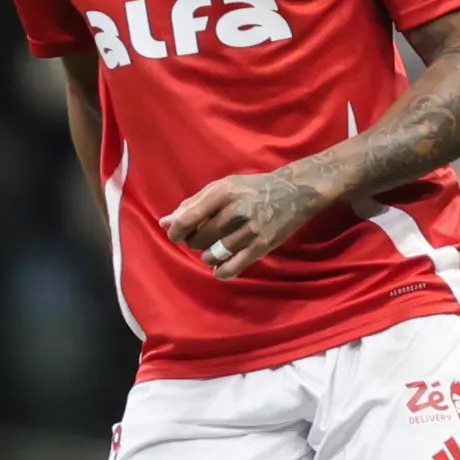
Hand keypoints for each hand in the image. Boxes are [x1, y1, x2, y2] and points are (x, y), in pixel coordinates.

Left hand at [161, 167, 329, 279]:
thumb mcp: (222, 187)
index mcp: (223, 192)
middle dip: (195, 242)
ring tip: (213, 249)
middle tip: (202, 238)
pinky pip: (233, 267)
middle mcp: (236, 210)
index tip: (175, 235)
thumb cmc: (251, 189)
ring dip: (208, 256)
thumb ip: (193, 204)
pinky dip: (221, 271)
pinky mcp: (262, 245)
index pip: (190, 217)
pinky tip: (219, 267)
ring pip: (214, 254)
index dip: (176, 231)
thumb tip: (165, 222)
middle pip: (200, 238)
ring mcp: (250, 229)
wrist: (294, 193)